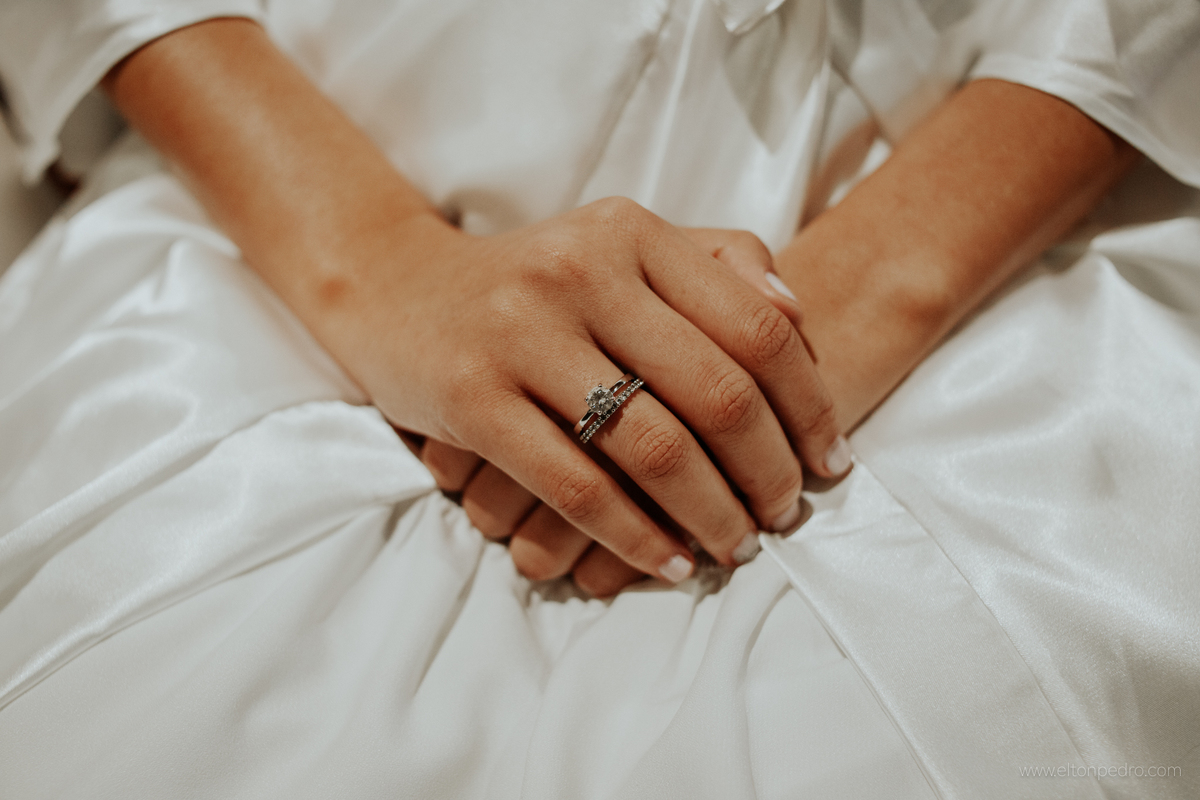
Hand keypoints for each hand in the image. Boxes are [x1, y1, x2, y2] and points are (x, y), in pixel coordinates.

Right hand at [102, 20, 849, 588]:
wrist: (396, 286)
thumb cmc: (533, 279)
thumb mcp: (622, 245)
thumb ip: (718, 264)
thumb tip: (796, 319)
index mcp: (632, 234)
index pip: (758, 327)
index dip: (810, 405)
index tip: (830, 460)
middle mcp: (581, 272)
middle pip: (718, 392)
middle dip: (770, 471)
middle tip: (786, 514)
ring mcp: (521, 334)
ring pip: (652, 447)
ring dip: (712, 513)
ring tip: (737, 546)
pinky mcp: (471, 397)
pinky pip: (576, 485)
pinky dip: (635, 537)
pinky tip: (668, 562)